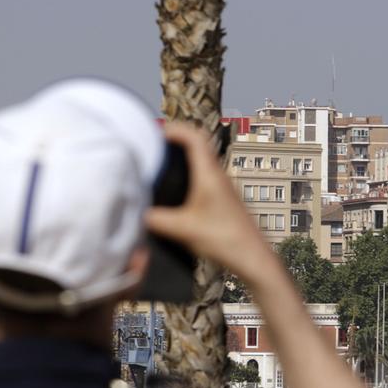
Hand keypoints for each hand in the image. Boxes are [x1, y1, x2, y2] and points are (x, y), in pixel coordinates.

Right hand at [144, 122, 277, 283]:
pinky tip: (177, 189)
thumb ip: (155, 220)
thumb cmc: (224, 240)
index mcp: (210, 174)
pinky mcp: (224, 199)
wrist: (253, 258)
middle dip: (175, 140)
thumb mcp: (182, 230)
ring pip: (202, 160)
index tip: (155, 132)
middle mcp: (219, 175)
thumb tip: (134, 212)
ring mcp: (223, 186)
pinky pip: (205, 175)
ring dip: (183, 156)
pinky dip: (189, 172)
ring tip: (161, 164)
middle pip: (198, 144)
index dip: (174, 129)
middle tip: (153, 145)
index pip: (194, 137)